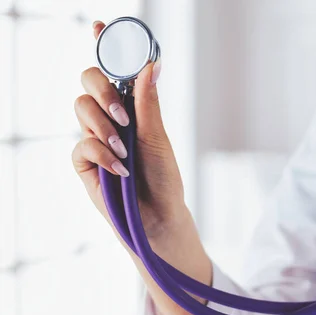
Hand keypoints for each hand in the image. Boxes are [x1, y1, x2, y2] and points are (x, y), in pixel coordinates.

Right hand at [73, 21, 184, 247]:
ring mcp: (94, 138)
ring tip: (125, 149)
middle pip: (88, 82)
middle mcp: (110, 118)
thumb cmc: (163, 178)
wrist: (158, 216)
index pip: (114, 72)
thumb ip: (148, 103)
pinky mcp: (83, 162)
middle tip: (124, 115)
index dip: (105, 48)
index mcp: (131, 108)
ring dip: (104, 127)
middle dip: (103, 92)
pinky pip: (81, 144)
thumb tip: (151, 64)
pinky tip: (120, 169)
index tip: (101, 26)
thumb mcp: (158, 138)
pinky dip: (101, 153)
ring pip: (80, 108)